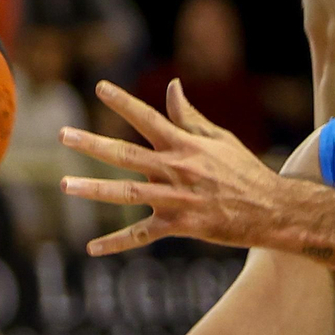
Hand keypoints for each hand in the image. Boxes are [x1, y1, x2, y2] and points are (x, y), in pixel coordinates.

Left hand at [61, 80, 287, 256]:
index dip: (124, 102)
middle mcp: (176, 169)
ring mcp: (175, 199)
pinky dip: (116, 243)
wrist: (271, 210)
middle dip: (93, 143)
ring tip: (66, 185)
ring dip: (94, 189)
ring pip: (126, 194)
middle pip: (126, 154)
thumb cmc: (244, 171)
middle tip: (63, 134)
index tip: (99, 87)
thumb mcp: (220, 139)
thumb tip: (172, 86)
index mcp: (185, 145)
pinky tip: (91, 248)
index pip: (149, 118)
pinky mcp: (180, 225)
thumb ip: (190, 116)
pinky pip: (141, 235)